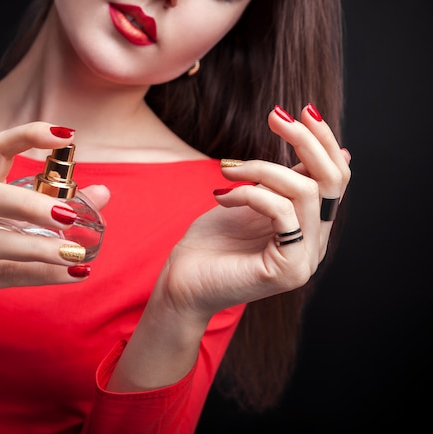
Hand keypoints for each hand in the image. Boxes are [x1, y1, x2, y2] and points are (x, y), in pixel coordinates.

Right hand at [0, 122, 109, 335]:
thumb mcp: (13, 229)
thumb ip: (55, 209)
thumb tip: (102, 193)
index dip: (28, 135)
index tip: (66, 136)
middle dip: (27, 202)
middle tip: (67, 215)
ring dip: (36, 247)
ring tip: (74, 253)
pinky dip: (38, 275)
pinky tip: (73, 274)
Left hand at [160, 104, 350, 321]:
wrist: (181, 283)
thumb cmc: (210, 243)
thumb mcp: (253, 200)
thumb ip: (288, 181)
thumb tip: (341, 151)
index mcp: (309, 226)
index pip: (334, 177)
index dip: (322, 140)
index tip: (299, 110)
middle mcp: (315, 243)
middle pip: (333, 180)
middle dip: (306, 140)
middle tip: (275, 116)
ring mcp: (305, 259)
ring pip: (306, 191)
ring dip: (262, 168)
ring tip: (227, 170)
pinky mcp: (288, 269)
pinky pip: (282, 212)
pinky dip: (251, 193)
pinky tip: (223, 196)